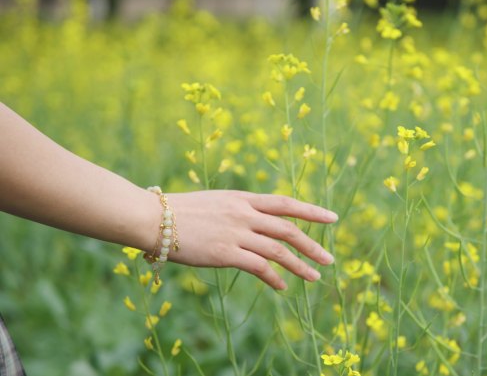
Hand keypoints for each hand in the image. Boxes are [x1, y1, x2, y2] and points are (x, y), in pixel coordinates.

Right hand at [162, 190, 336, 289]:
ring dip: (300, 266)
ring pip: (279, 251)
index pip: (286, 203)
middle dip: (312, 245)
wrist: (153, 218)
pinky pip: (259, 267)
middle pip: (288, 229)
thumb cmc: (180, 211)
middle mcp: (244, 213)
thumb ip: (239, 210)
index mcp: (243, 198)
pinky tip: (283, 287)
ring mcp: (236, 233)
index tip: (332, 218)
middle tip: (329, 259)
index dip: (312, 211)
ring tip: (315, 278)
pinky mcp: (226, 253)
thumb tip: (254, 221)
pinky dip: (275, 278)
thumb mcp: (216, 202)